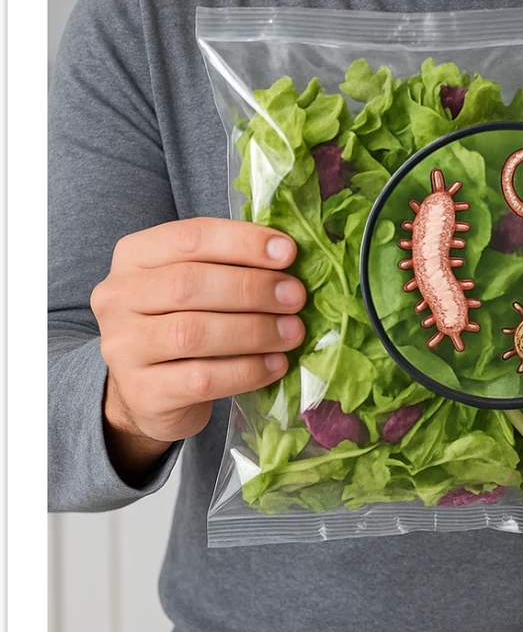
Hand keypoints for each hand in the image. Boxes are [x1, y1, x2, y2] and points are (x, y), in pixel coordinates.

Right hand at [91, 218, 305, 482]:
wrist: (146, 392)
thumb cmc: (181, 322)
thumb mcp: (194, 284)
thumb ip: (228, 264)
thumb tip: (287, 255)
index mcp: (133, 256)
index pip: (189, 238)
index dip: (242, 242)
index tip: (288, 252)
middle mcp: (117, 297)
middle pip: (189, 284)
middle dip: (252, 288)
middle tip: (295, 297)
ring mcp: (122, 347)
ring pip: (193, 333)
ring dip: (254, 330)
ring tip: (292, 332)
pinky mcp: (142, 393)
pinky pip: (201, 379)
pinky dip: (246, 371)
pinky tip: (274, 365)